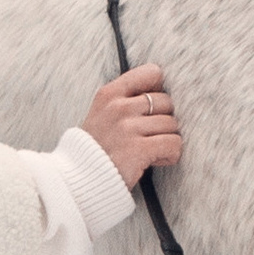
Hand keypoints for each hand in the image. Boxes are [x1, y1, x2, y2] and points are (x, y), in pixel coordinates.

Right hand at [82, 62, 181, 186]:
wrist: (79, 181)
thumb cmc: (95, 149)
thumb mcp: (101, 114)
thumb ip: (125, 100)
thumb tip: (160, 91)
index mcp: (109, 94)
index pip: (151, 73)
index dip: (159, 89)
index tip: (154, 106)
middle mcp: (118, 107)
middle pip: (166, 101)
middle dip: (164, 120)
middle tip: (152, 135)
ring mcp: (127, 128)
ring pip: (172, 124)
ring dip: (168, 139)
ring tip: (153, 150)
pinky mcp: (138, 149)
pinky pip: (174, 143)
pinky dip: (171, 154)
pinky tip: (157, 160)